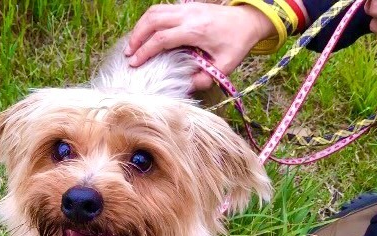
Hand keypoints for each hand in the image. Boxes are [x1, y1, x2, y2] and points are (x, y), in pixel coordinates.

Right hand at [124, 3, 276, 89]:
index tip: (135, 63)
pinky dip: (149, 21)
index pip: (162, 38)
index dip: (145, 50)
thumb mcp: (225, 66)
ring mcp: (186, 7)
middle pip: (153, 20)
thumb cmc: (237, 43)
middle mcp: (188, 15)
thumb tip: (186, 85)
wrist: (248, 21)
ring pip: (154, 11)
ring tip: (133, 44)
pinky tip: (145, 34)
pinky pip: (161, 9)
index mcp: (196, 30)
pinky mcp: (186, 5)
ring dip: (140, 27)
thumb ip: (205, 78)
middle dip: (137, 37)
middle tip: (128, 54)